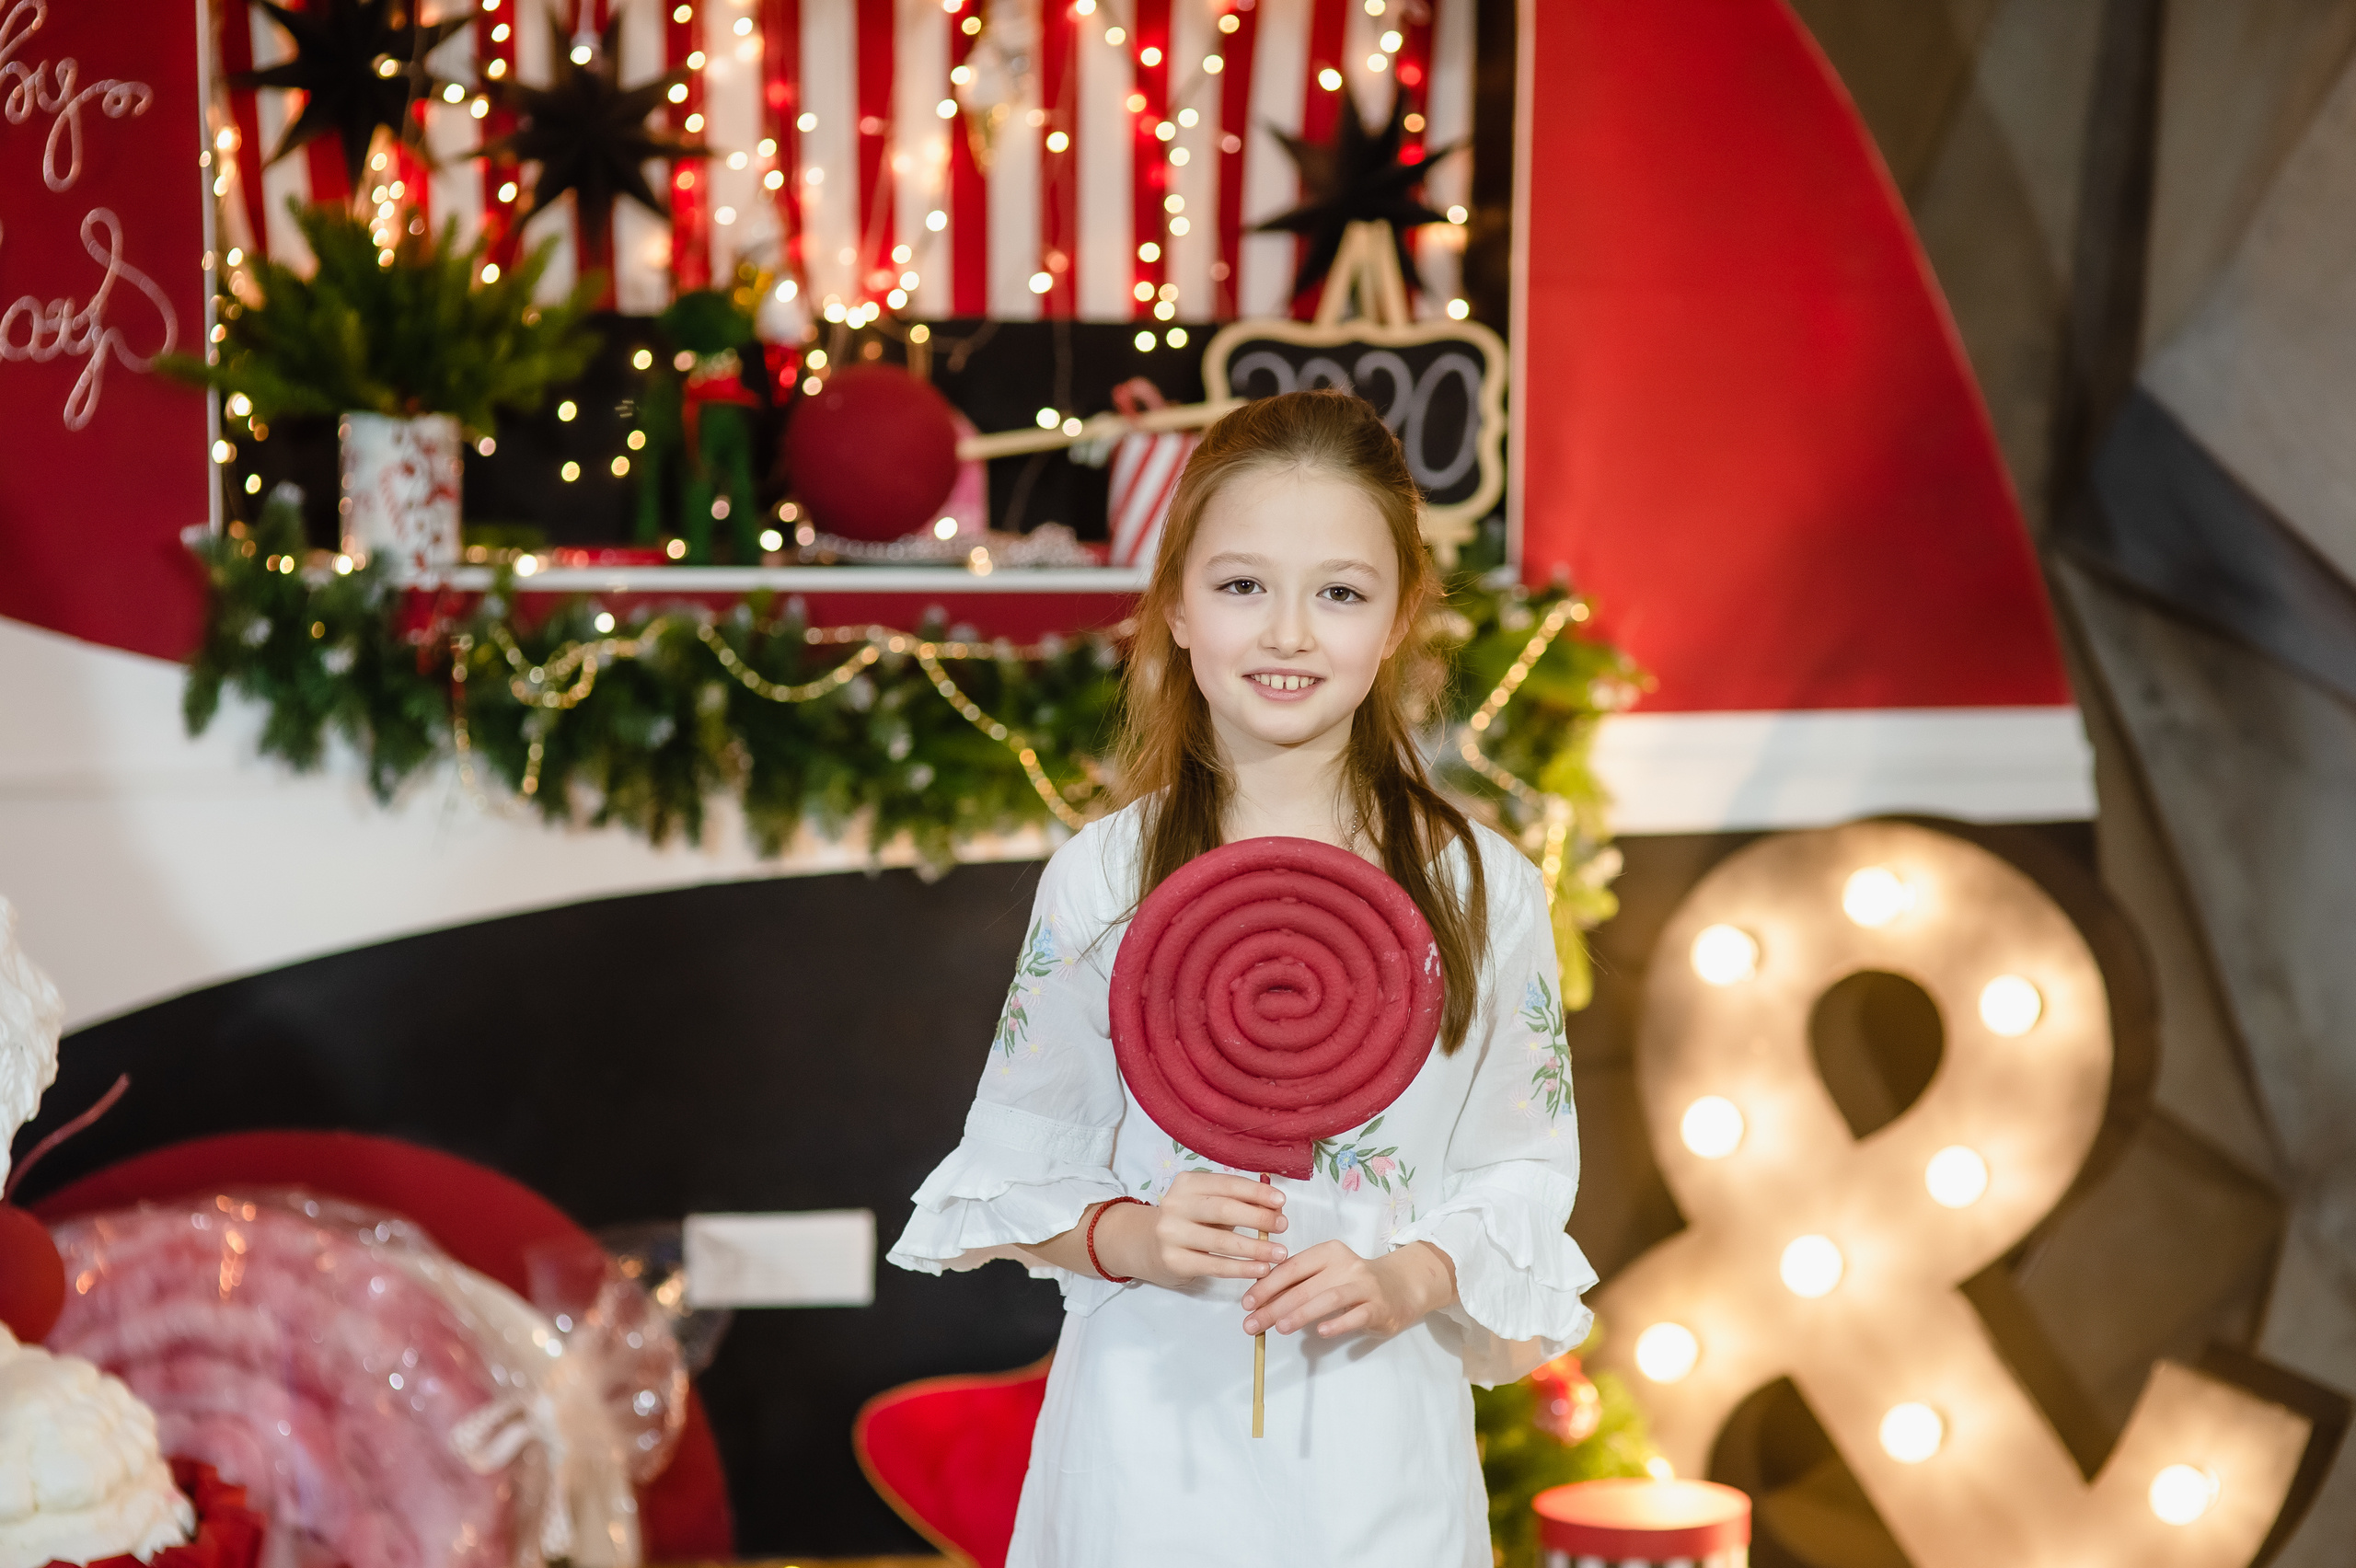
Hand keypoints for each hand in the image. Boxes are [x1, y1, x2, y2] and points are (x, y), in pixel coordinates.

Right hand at [1097, 1172, 1287, 1288]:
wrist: (1146, 1245)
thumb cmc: (1188, 1220)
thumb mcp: (1207, 1204)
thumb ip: (1237, 1203)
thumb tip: (1276, 1209)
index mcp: (1187, 1183)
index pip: (1227, 1184)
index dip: (1256, 1192)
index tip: (1281, 1201)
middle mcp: (1175, 1205)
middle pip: (1223, 1210)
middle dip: (1258, 1218)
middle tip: (1283, 1226)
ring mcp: (1171, 1234)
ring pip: (1221, 1242)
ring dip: (1255, 1248)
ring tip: (1280, 1253)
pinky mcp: (1174, 1261)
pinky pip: (1215, 1266)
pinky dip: (1242, 1269)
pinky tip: (1262, 1270)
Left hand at [1239, 1239, 1456, 1339]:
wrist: (1402, 1286)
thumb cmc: (1354, 1281)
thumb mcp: (1328, 1274)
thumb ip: (1301, 1283)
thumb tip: (1260, 1301)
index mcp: (1328, 1252)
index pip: (1292, 1267)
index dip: (1267, 1285)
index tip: (1246, 1302)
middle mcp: (1346, 1265)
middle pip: (1305, 1286)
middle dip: (1275, 1306)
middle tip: (1252, 1324)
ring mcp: (1364, 1286)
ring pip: (1329, 1298)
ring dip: (1301, 1313)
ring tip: (1279, 1327)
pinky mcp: (1378, 1307)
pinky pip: (1355, 1315)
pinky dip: (1337, 1323)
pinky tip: (1320, 1333)